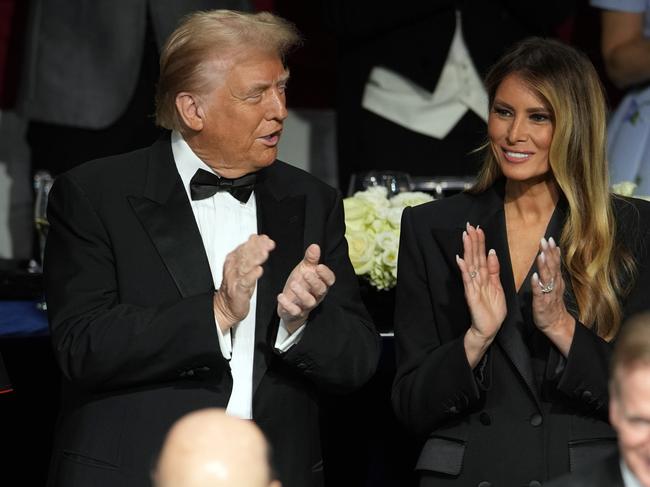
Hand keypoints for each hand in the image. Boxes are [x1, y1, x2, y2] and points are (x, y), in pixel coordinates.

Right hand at [213, 234, 274, 332]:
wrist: (226, 306)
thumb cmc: (237, 286)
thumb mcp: (243, 267)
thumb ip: (250, 252)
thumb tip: (258, 238)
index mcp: (233, 260)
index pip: (244, 247)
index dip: (255, 242)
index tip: (266, 238)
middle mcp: (233, 268)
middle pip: (245, 254)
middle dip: (257, 248)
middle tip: (268, 243)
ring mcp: (235, 279)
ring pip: (245, 266)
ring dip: (255, 258)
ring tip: (265, 253)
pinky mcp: (238, 290)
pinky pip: (245, 282)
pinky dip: (252, 276)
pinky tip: (259, 270)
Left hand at [277, 244, 334, 333]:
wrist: (290, 303)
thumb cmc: (301, 284)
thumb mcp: (305, 269)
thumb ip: (311, 259)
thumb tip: (315, 246)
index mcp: (321, 283)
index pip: (330, 280)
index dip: (326, 274)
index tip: (319, 267)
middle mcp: (316, 295)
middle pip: (320, 290)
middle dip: (314, 282)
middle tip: (305, 273)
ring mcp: (306, 305)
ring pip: (309, 301)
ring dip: (301, 293)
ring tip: (293, 284)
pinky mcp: (296, 312)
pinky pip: (294, 310)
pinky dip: (287, 305)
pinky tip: (280, 296)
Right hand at [456, 223, 506, 362]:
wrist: (489, 329)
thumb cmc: (493, 310)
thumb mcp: (498, 286)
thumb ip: (494, 270)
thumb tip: (492, 252)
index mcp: (485, 276)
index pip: (481, 256)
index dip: (480, 242)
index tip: (478, 228)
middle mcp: (476, 279)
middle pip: (474, 257)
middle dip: (472, 241)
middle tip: (469, 226)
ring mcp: (472, 286)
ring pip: (470, 265)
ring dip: (468, 250)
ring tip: (465, 236)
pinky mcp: (471, 295)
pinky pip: (467, 280)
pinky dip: (464, 270)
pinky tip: (460, 259)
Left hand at [531, 237, 574, 351]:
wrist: (556, 324)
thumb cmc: (552, 303)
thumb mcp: (555, 284)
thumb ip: (554, 269)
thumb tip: (554, 251)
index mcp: (556, 280)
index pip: (555, 263)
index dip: (552, 251)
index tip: (550, 239)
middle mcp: (554, 285)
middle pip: (552, 267)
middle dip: (548, 253)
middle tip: (544, 240)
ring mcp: (548, 294)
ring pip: (547, 278)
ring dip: (544, 266)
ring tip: (541, 255)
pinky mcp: (541, 303)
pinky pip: (539, 293)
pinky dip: (537, 284)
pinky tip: (534, 276)